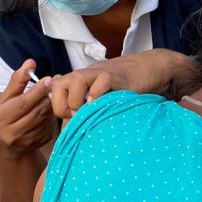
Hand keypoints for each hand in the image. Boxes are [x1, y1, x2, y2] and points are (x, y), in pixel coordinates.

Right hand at [0, 60, 55, 157]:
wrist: (6, 147)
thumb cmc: (4, 116)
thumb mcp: (6, 98)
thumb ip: (18, 81)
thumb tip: (31, 62)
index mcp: (0, 119)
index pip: (23, 103)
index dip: (38, 91)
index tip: (49, 79)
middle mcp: (11, 133)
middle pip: (37, 112)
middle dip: (47, 97)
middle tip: (54, 84)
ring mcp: (25, 142)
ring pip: (45, 119)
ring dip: (50, 106)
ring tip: (51, 96)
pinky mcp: (37, 145)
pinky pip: (49, 127)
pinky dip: (51, 117)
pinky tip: (48, 111)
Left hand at [50, 48, 194, 117]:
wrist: (148, 69)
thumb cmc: (122, 89)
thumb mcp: (99, 99)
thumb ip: (83, 111)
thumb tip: (68, 132)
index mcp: (77, 80)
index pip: (54, 93)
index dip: (60, 109)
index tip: (74, 117)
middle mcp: (84, 75)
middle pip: (58, 87)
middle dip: (65, 106)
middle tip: (80, 115)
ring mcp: (99, 73)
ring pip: (75, 81)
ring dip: (78, 100)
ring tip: (90, 110)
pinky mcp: (115, 76)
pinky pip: (100, 83)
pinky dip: (98, 95)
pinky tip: (104, 103)